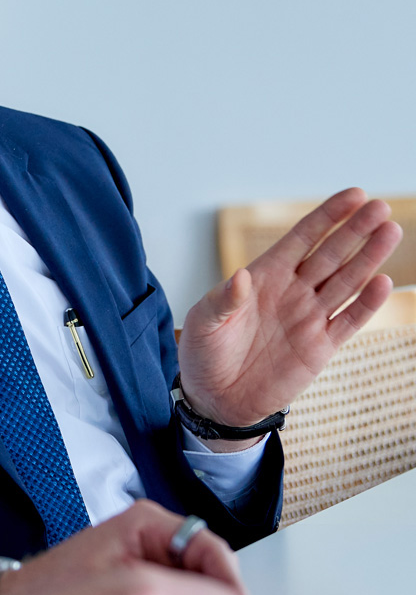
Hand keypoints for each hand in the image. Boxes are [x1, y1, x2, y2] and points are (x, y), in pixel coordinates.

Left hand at [178, 188, 401, 428]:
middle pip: (331, 254)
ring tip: (390, 231)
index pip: (302, 238)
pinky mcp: (320, 347)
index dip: (327, 216)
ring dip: (369, 258)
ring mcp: (309, 317)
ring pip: (347, 282)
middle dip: (355, 230)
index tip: (354, 195)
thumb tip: (241, 277)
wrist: (216, 399)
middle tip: (380, 207)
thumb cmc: (204, 352)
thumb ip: (224, 300)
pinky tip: (382, 282)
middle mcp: (293, 291)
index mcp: (264, 276)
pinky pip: (348, 321)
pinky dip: (366, 304)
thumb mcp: (204, 322)